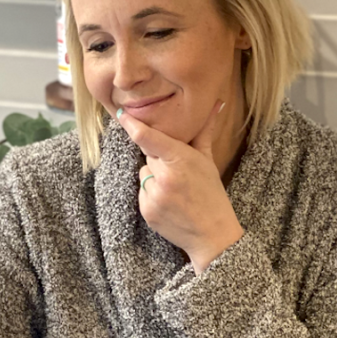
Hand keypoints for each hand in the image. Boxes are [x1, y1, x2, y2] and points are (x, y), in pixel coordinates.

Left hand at [117, 100, 243, 273]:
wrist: (212, 234)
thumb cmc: (212, 194)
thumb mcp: (208, 161)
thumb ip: (204, 132)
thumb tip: (215, 103)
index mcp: (180, 160)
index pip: (147, 138)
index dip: (132, 124)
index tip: (120, 113)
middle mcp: (164, 177)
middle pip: (148, 155)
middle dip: (159, 160)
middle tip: (178, 173)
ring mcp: (154, 195)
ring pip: (143, 174)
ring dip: (154, 178)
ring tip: (175, 190)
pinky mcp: (146, 211)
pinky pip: (142, 192)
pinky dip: (151, 195)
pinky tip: (169, 202)